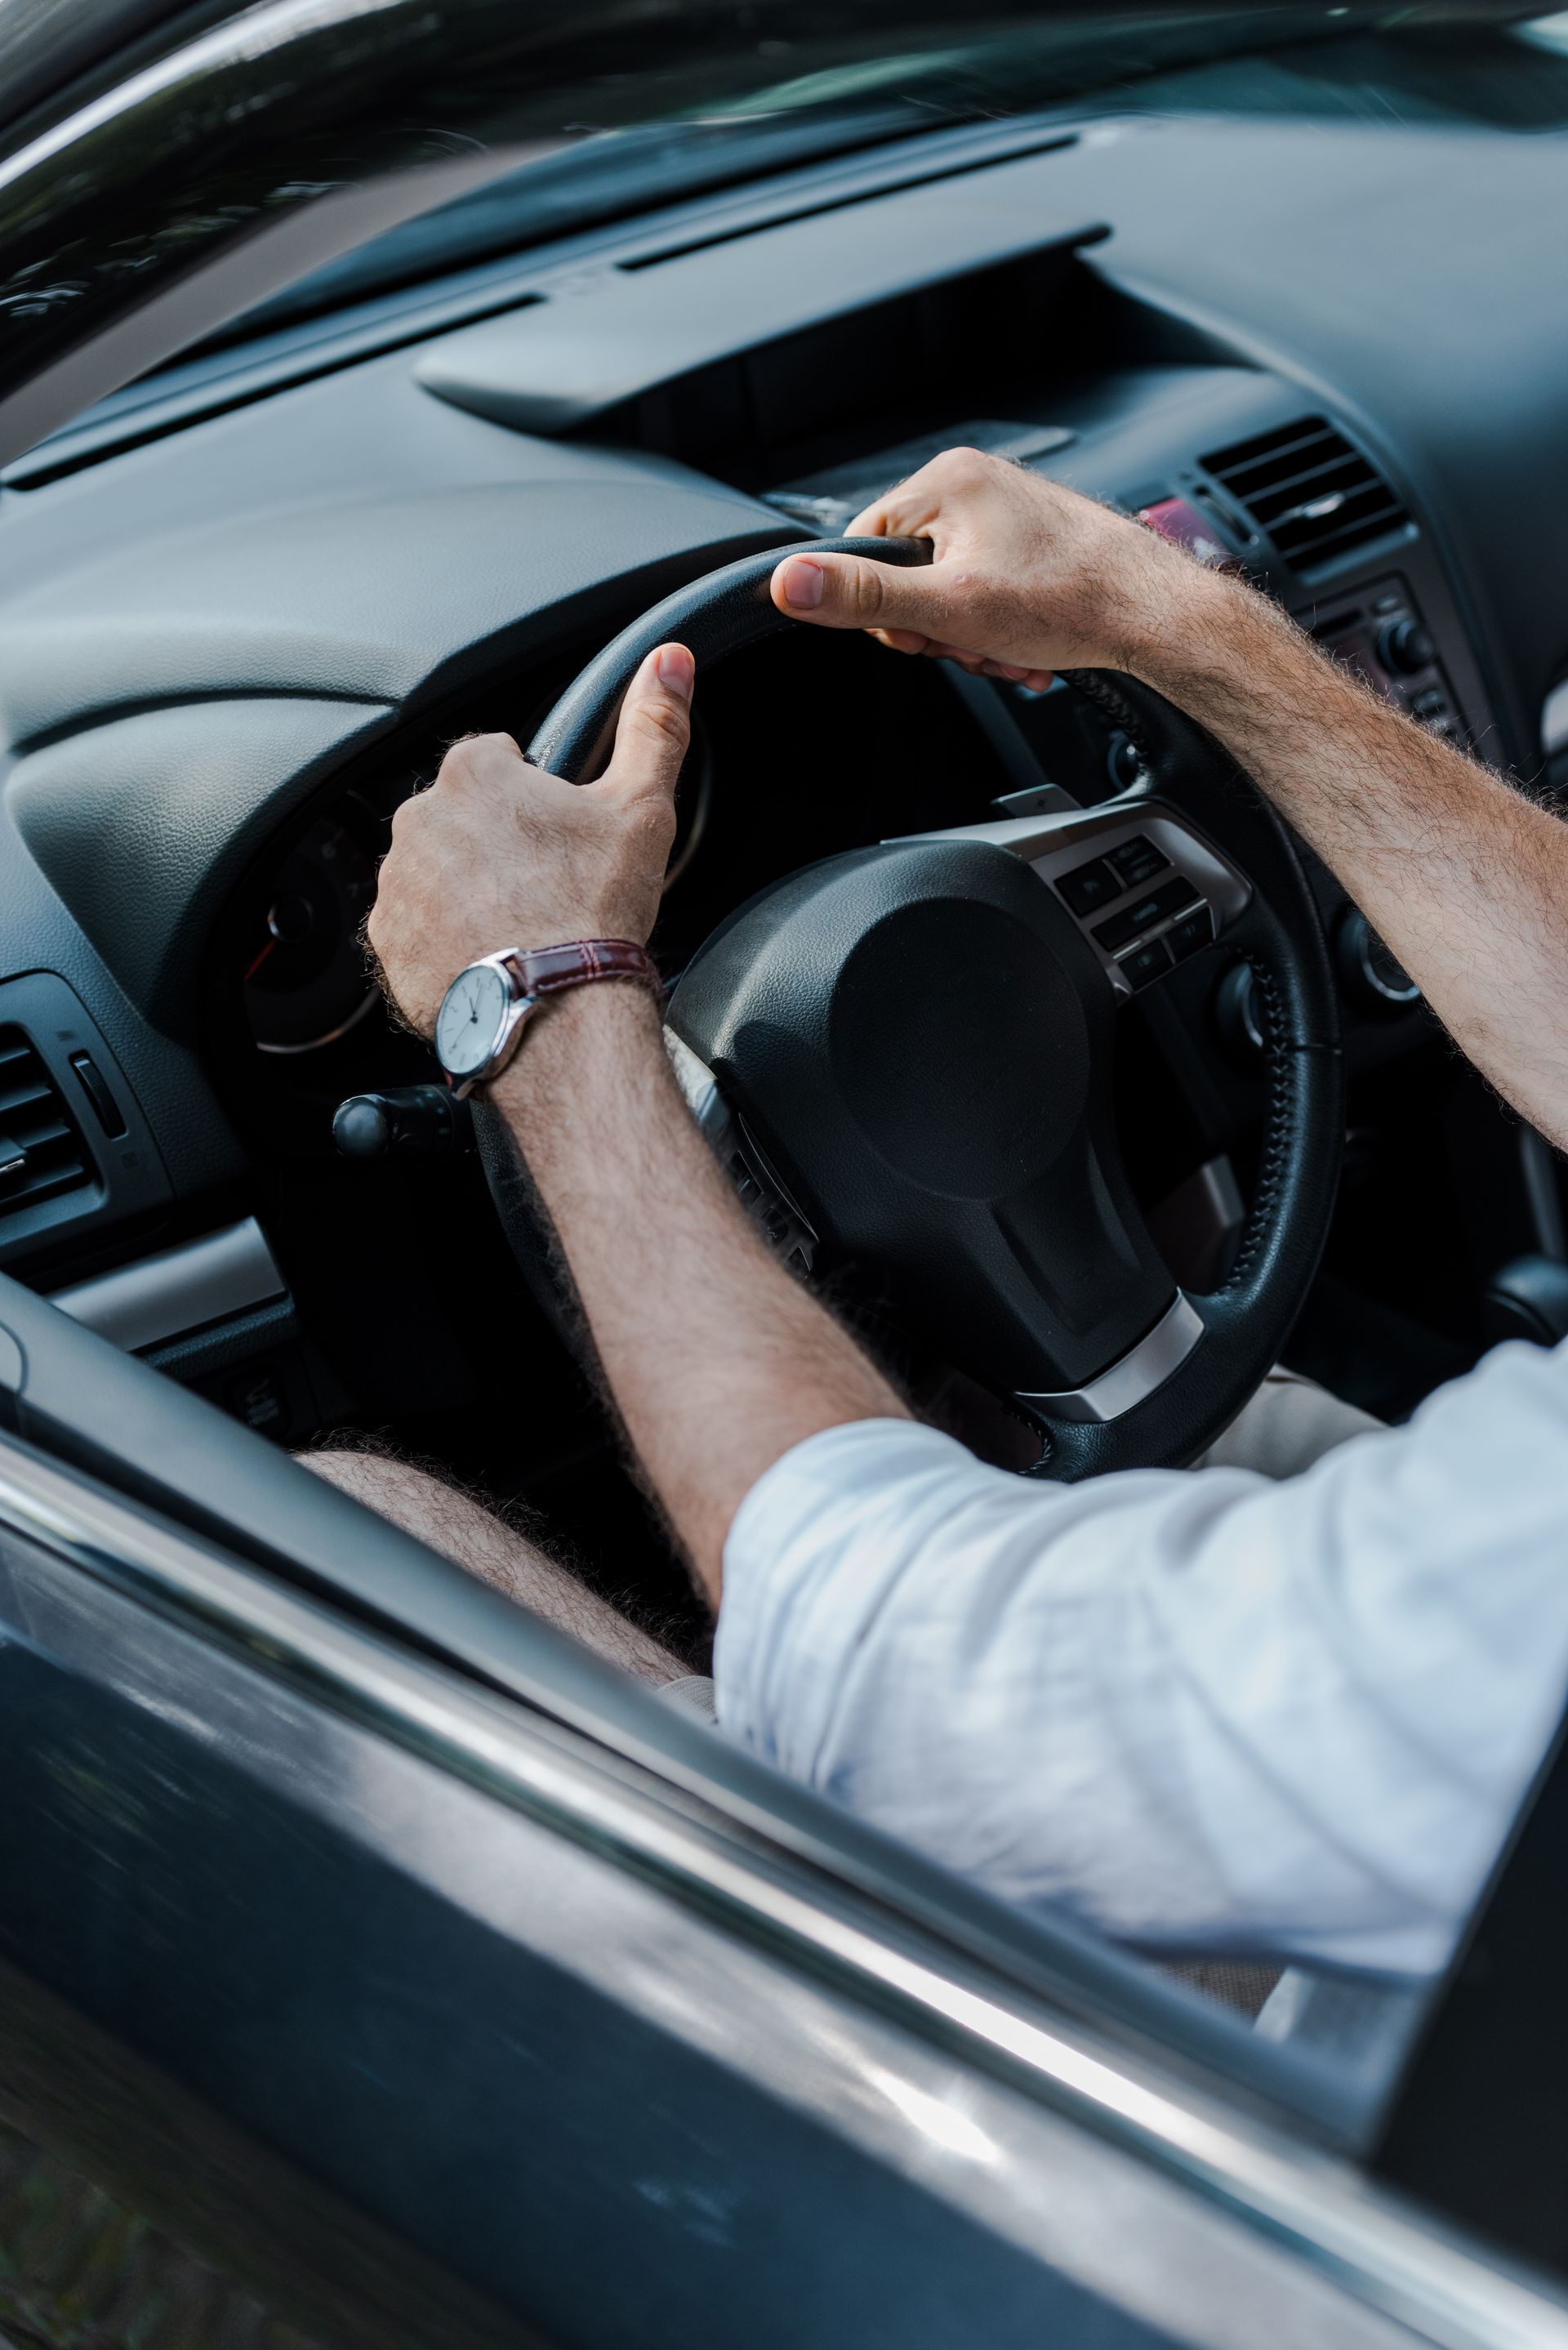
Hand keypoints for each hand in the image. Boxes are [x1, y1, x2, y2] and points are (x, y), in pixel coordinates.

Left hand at [368, 642, 693, 1035]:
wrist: (556, 1012)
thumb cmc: (595, 911)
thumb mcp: (642, 808)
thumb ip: (653, 727)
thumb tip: (671, 661)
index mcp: (473, 774)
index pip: (499, 759)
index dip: (538, 795)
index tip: (562, 837)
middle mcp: (419, 820)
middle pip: (465, 817)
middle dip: (498, 844)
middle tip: (548, 888)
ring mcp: (396, 883)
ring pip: (437, 870)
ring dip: (469, 889)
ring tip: (522, 928)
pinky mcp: (386, 942)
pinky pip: (415, 926)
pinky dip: (446, 938)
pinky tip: (493, 957)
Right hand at [768, 446, 1209, 683]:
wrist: (1153, 614)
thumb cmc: (1071, 599)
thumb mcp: (949, 608)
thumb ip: (865, 598)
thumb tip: (789, 582)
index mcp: (945, 481)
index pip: (865, 547)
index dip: (885, 607)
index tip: (923, 635)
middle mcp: (975, 482)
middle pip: (909, 573)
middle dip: (938, 627)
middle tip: (974, 644)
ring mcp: (1008, 509)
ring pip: (951, 588)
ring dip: (973, 636)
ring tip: (1010, 648)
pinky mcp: (1033, 538)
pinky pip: (989, 587)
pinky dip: (1001, 627)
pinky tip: (1026, 646)